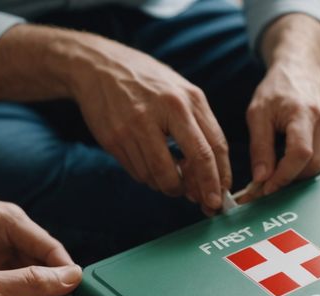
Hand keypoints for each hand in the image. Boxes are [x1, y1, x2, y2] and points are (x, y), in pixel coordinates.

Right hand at [68, 35, 231, 210]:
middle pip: (195, 161)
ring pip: (162, 175)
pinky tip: (149, 166)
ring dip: (170, 186)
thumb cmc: (146, 81)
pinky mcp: (115, 139)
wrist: (97, 66)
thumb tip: (210, 172)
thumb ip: (197, 125)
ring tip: (171, 180)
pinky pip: (138, 172)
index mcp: (187, 99)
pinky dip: (148, 177)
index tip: (222, 195)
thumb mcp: (180, 91)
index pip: (213, 146)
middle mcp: (165, 111)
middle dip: (204, 190)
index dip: (221, 176)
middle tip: (206, 204)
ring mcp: (136, 126)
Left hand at [245, 13, 319, 199]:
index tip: (265, 188)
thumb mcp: (257, 114)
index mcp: (303, 113)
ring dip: (298, 179)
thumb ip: (259, 147)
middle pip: (313, 165)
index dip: (284, 175)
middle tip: (265, 189)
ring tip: (276, 180)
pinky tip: (290, 170)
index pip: (300, 153)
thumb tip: (261, 179)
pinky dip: (308, 172)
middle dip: (289, 181)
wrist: (300, 70)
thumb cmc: (276, 90)